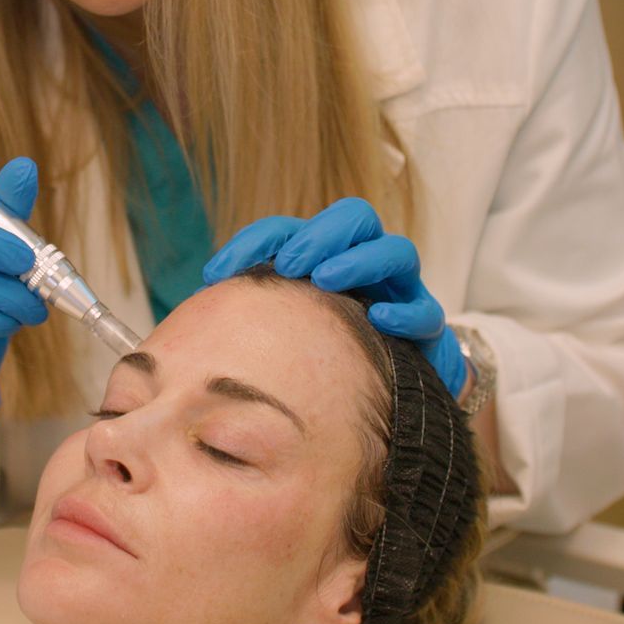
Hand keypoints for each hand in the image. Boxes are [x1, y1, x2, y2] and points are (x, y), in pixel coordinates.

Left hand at [202, 199, 467, 397]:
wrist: (387, 406)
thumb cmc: (322, 360)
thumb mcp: (280, 333)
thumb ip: (248, 317)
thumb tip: (195, 314)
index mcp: (324, 259)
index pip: (289, 230)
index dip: (256, 240)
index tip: (219, 272)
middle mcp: (365, 266)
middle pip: (356, 218)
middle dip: (321, 234)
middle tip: (291, 264)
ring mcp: (401, 293)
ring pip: (397, 252)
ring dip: (360, 259)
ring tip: (328, 278)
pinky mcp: (428, 333)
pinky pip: (427, 314)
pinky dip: (406, 311)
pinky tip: (380, 319)